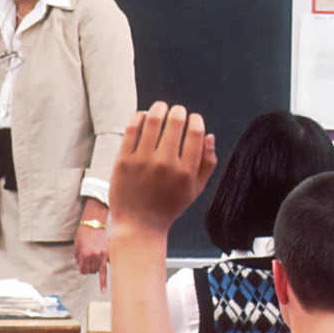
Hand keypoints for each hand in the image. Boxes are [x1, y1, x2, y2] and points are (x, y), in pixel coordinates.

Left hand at [74, 223, 108, 290]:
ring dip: (97, 271)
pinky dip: (112, 270)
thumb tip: (83, 269)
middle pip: (92, 271)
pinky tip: (116, 278)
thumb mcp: (76, 248)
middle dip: (89, 270)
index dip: (83, 271)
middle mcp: (94, 256)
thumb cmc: (83, 235)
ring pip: (101, 271)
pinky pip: (110, 264)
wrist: (93, 224)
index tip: (83, 269)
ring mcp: (103, 254)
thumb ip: (79, 260)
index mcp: (85, 255)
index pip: (84, 271)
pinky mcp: (109, 252)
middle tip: (88, 266)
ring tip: (100, 281)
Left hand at [109, 102, 216, 236]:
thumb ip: (207, 163)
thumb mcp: (195, 190)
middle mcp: (165, 164)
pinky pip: (132, 128)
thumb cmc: (168, 206)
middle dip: (179, 111)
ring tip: (161, 108)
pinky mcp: (124, 160)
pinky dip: (140, 116)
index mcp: (186, 171)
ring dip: (159, 107)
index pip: (195, 132)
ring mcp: (143, 161)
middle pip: (175, 121)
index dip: (196, 119)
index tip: (193, 119)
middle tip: (177, 112)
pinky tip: (144, 117)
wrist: (139, 225)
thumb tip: (210, 135)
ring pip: (153, 119)